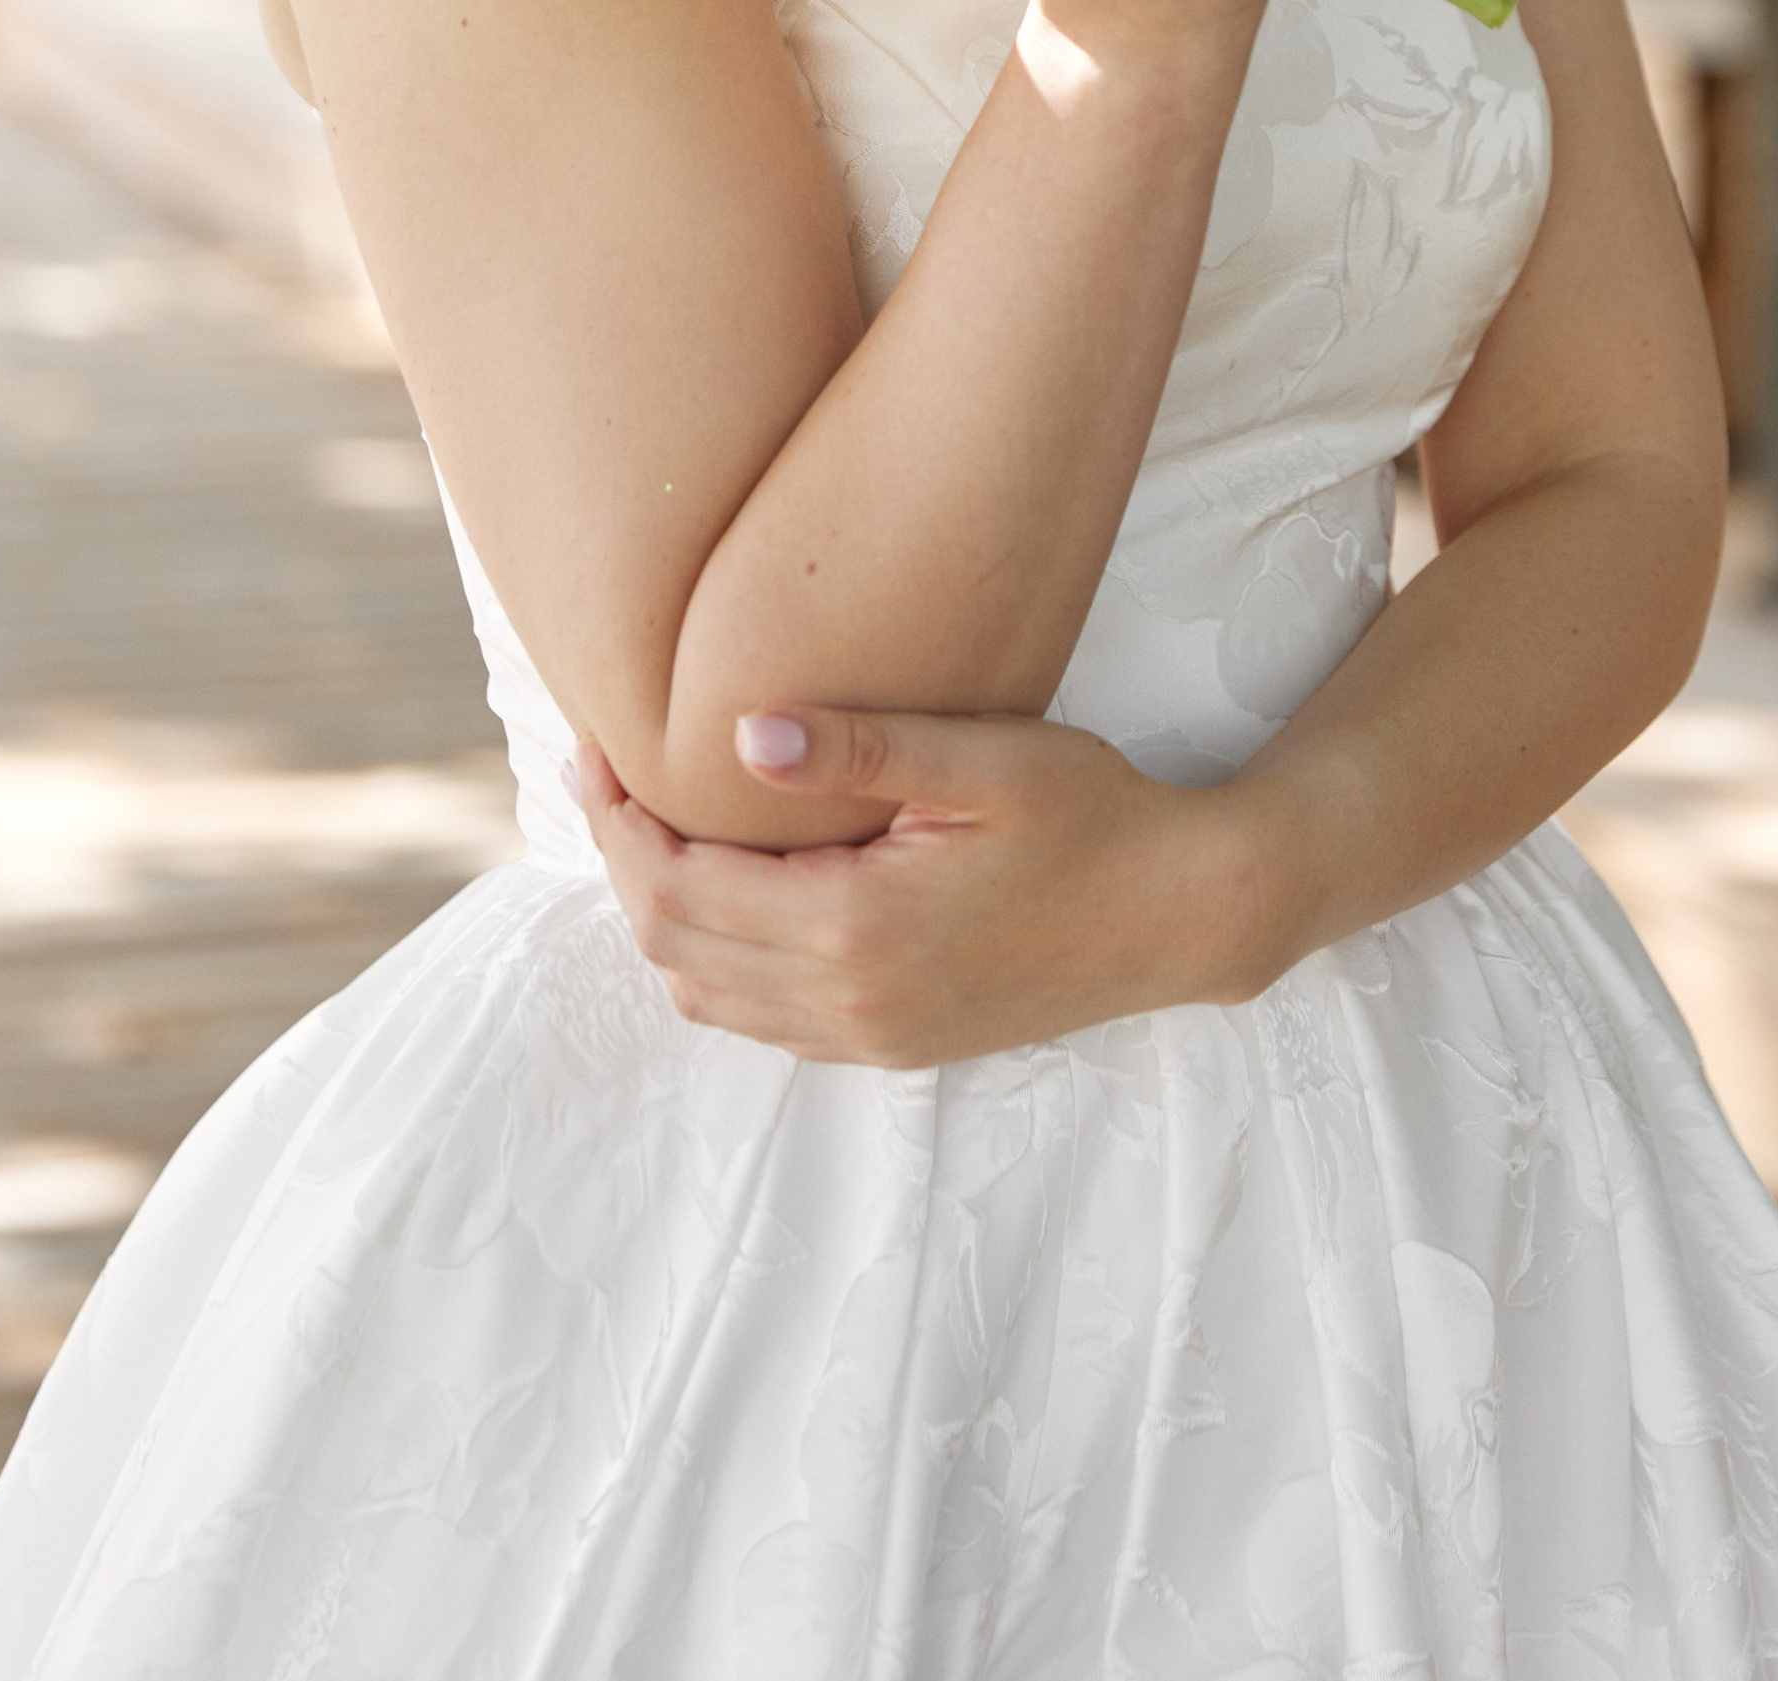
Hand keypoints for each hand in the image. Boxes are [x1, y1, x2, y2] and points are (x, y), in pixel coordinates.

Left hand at [570, 703, 1263, 1064]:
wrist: (1179, 914)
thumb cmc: (1092, 816)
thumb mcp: (986, 761)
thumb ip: (864, 747)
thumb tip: (745, 732)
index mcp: (857, 928)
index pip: (680, 887)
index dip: (619, 820)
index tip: (598, 744)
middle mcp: (850, 1002)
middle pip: (674, 945)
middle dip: (624, 861)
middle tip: (608, 774)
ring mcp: (871, 1037)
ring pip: (706, 996)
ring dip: (662, 916)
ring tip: (652, 825)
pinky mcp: (894, 1046)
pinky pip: (761, 1020)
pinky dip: (714, 959)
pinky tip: (729, 890)